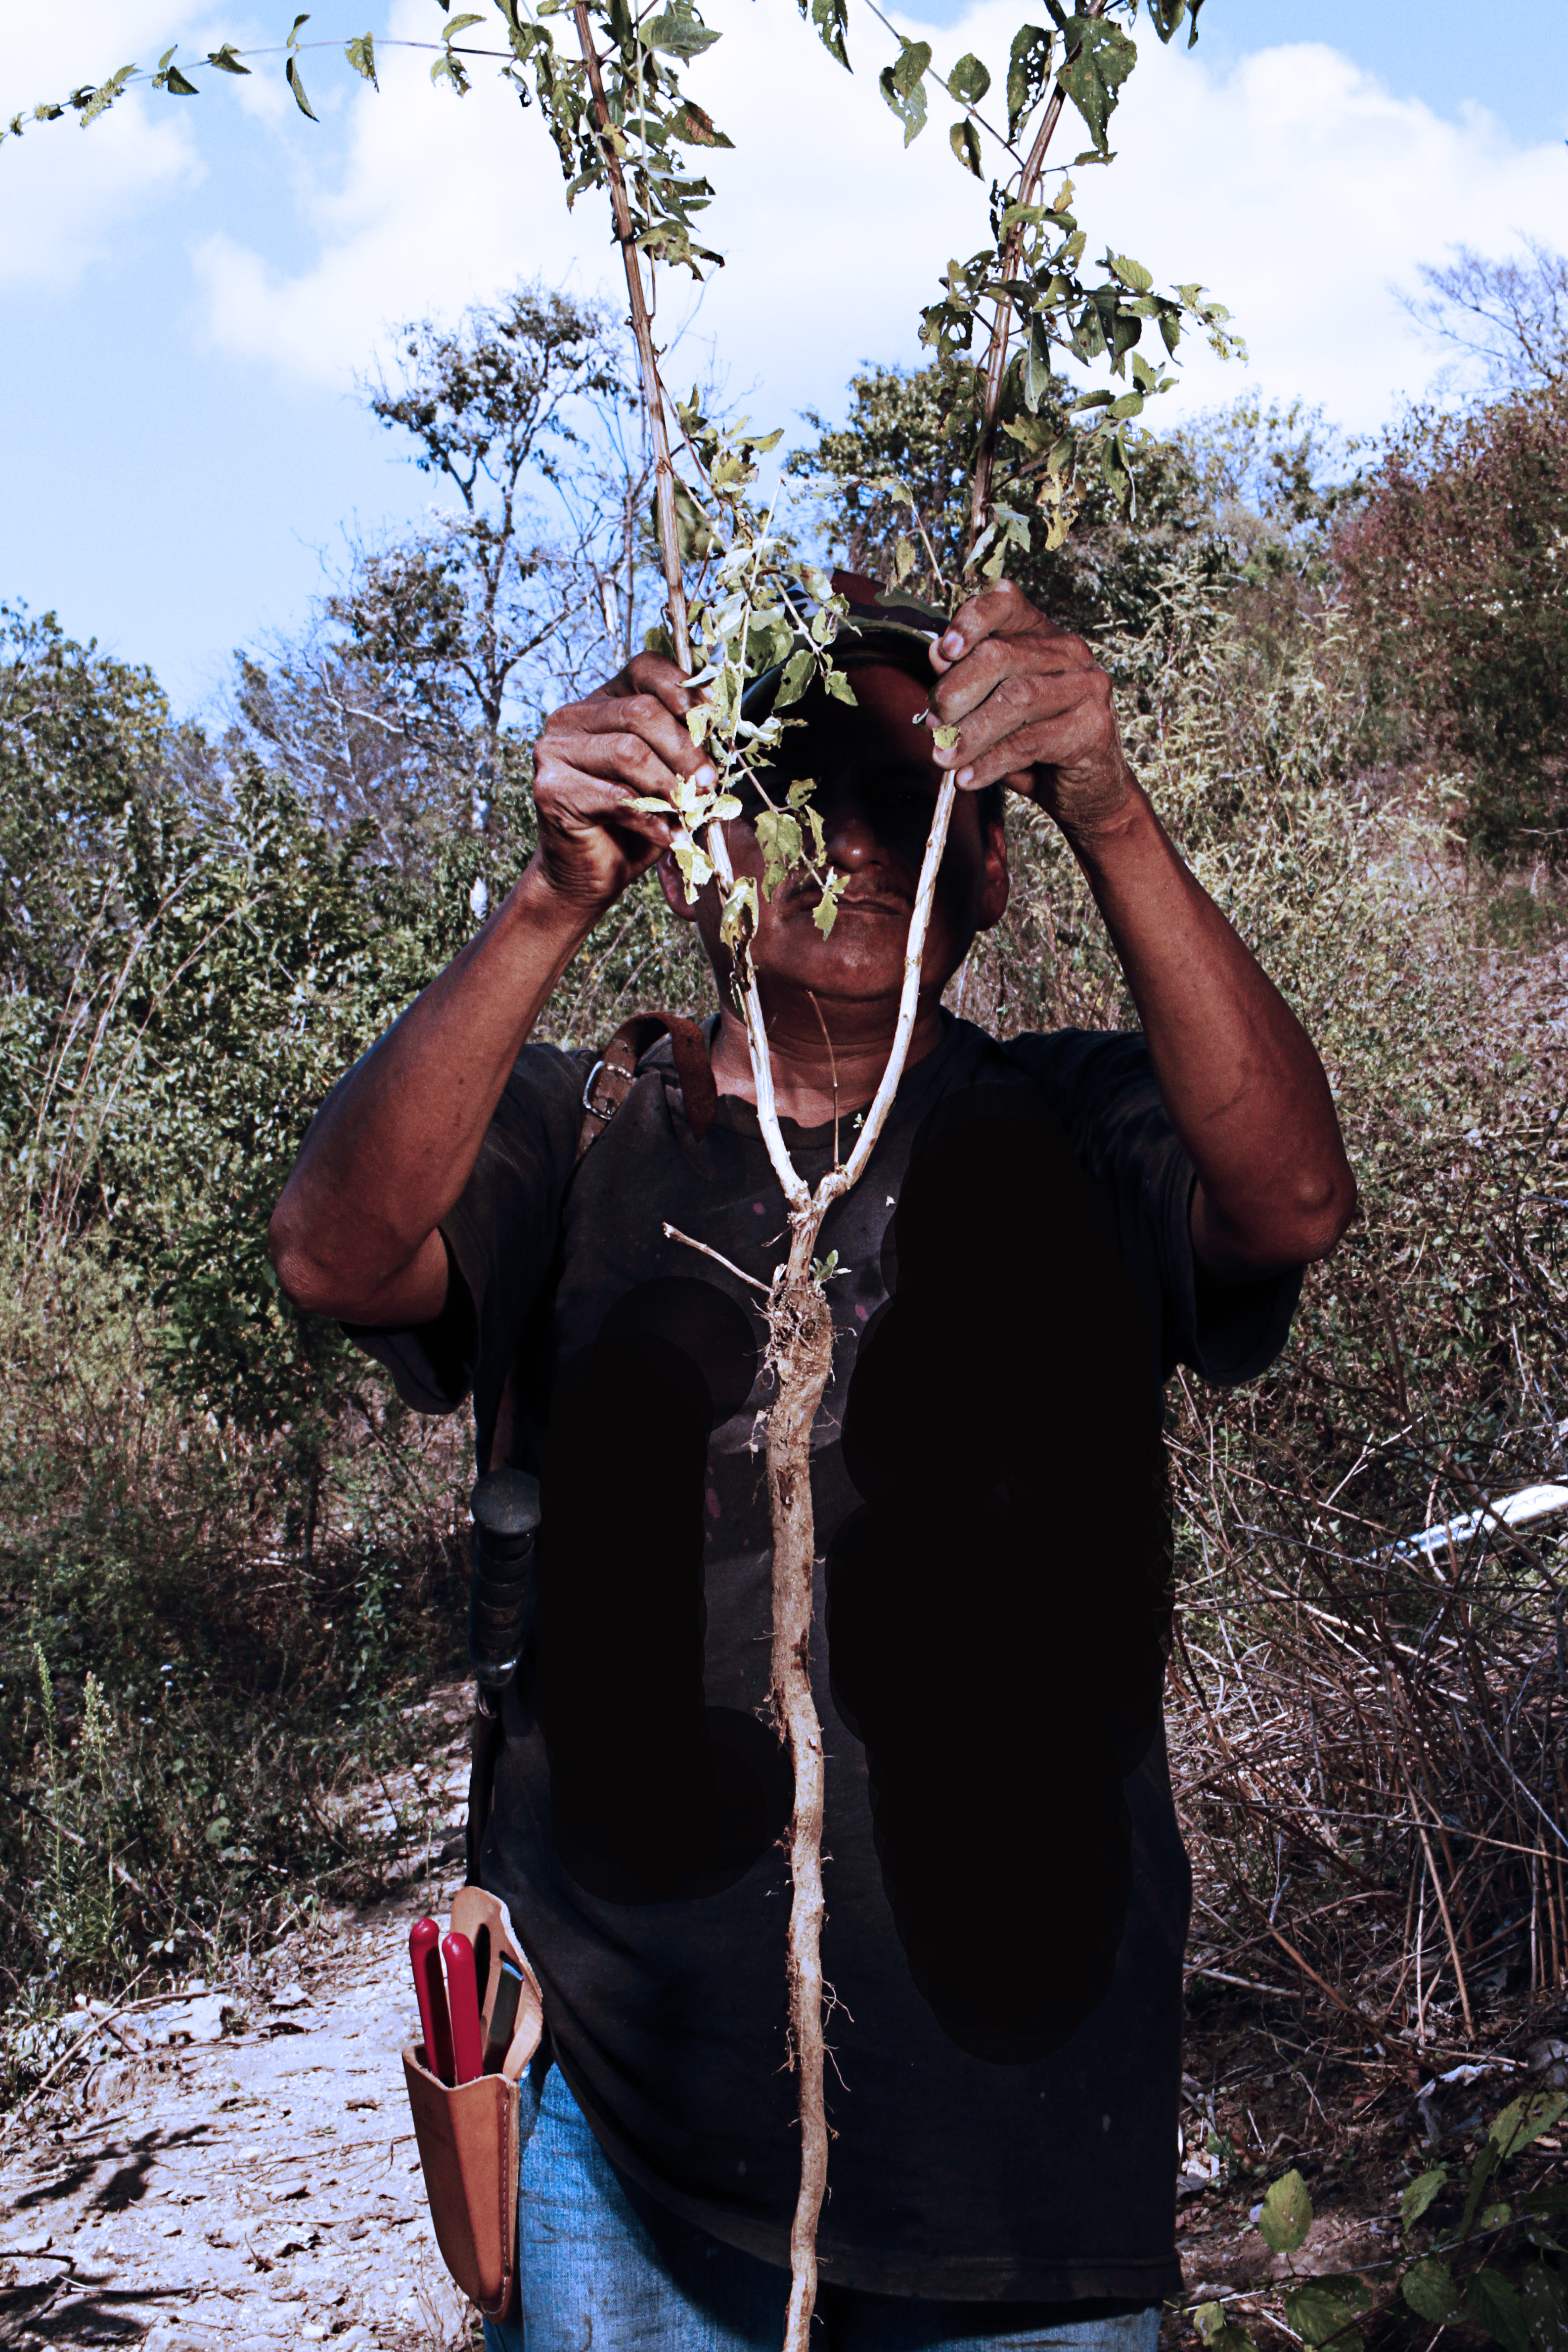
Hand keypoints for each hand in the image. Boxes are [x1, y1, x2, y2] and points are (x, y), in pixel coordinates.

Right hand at [529, 654, 711, 914]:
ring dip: (669, 787)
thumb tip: (719, 730)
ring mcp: (555, 751)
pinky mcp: (551, 789)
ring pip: (629, 752)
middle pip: (641, 713)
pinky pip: (615, 796)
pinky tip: (668, 834)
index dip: (684, 690)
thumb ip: (684, 747)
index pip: (645, 669)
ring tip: (688, 812)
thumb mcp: (666, 775)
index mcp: (603, 702)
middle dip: (685, 752)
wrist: (588, 874)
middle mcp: (572, 718)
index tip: (711, 724)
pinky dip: (651, 819)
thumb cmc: (632, 824)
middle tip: (707, 785)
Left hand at [924, 580, 1135, 839]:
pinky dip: (990, 762)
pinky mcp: (1092, 728)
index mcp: (1043, 635)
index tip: (944, 650)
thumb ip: (969, 681)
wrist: (1091, 789)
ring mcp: (1086, 687)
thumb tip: (936, 655)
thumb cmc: (1039, 745)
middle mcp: (1069, 652)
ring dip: (970, 732)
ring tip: (944, 756)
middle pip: (1001, 656)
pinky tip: (968, 777)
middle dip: (956, 691)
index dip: (971, 621)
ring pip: (1016, 699)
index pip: (1006, 605)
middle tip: (934, 723)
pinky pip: (1029, 742)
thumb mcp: (996, 710)